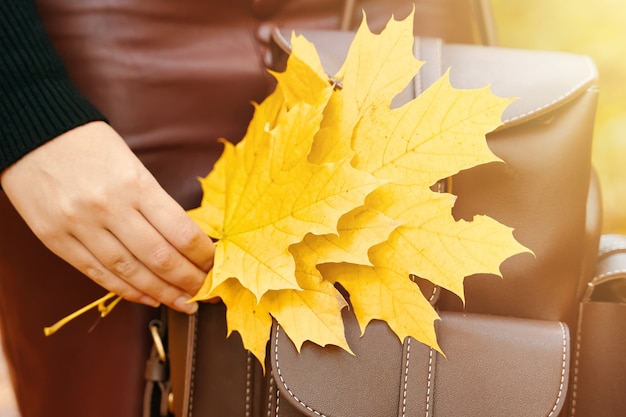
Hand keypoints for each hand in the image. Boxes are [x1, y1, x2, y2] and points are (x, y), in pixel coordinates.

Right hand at [0, 121, 214, 313]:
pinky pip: (97, 274)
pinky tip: (148, 298)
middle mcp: (109, 208)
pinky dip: (126, 291)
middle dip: (189, 281)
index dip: (203, 256)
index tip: (215, 264)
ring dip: (162, 293)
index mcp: (135, 184)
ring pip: (130, 273)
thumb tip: (184, 240)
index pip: (181, 232)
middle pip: (160, 259)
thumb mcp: (132, 164)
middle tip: (206, 291)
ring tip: (183, 303)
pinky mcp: (56, 240)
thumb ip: (155, 203)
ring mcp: (80, 227)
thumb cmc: (90, 144)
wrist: (32, 132)